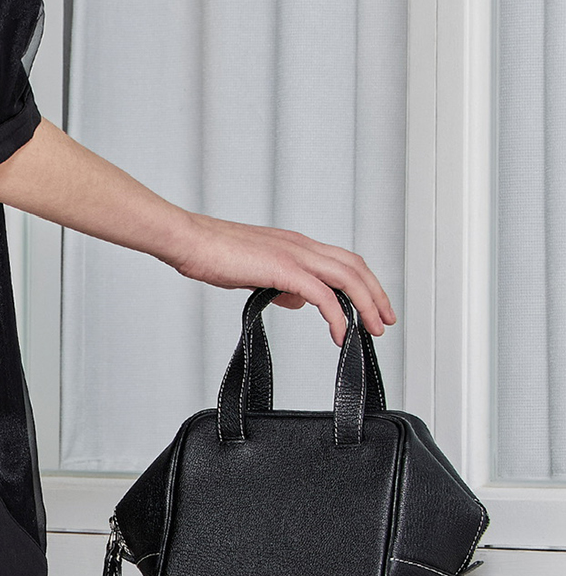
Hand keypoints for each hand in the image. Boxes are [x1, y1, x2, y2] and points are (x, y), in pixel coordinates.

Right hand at [164, 211, 395, 344]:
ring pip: (348, 278)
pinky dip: (338, 316)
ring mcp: (294, 254)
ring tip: (371, 330)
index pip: (342, 261)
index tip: (371, 306)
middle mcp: (301, 245)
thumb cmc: (211, 253)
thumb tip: (297, 300)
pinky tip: (340, 334)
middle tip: (385, 322)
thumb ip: (279, 284)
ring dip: (366, 305)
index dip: (363, 283)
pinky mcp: (284, 269)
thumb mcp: (253, 271)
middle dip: (376, 295)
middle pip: (355, 267)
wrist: (189, 240)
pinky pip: (323, 295)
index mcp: (294, 243)